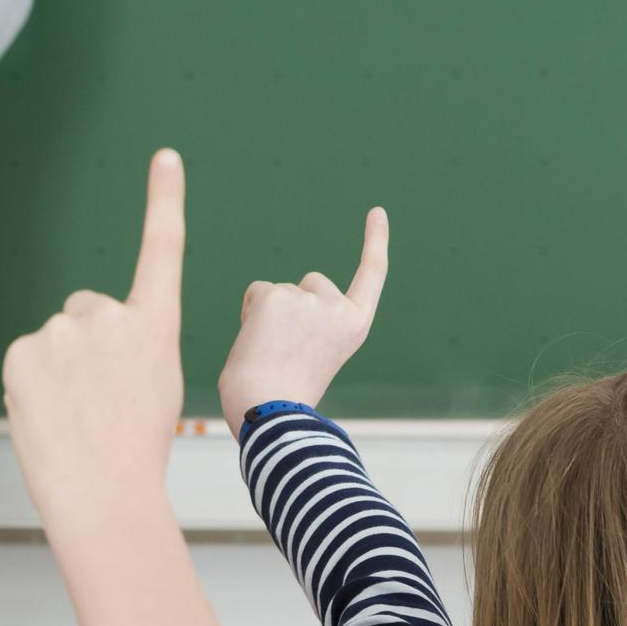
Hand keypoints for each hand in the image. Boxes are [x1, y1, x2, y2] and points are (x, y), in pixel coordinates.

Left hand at [2, 151, 184, 521]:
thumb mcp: (155, 386)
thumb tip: (89, 342)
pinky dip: (32, 385)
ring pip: (56, 341)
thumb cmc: (135, 450)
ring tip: (75, 416)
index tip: (166, 157)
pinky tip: (49, 416)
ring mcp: (64, 330)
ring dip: (59, 371)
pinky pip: (27, 360)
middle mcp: (111, 315)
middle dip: (87, 346)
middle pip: (88, 312)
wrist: (103, 492)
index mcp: (155, 325)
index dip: (164, 199)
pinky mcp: (23, 350)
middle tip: (98, 399)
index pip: (162, 248)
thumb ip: (128, 347)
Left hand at [216, 208, 388, 437]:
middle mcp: (337, 308)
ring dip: (269, 316)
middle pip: (310, 283)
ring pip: (279, 292)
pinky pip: (256, 292)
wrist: (269, 413)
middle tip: (286, 350)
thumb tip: (272, 302)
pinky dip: (250, 313)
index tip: (376, 212)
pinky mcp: (275, 297)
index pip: (371, 276)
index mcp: (354, 327)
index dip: (374, 242)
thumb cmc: (285, 396)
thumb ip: (309, 324)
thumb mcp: (313, 355)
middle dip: (294, 305)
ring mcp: (307, 300)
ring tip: (270, 353)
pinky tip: (256, 342)